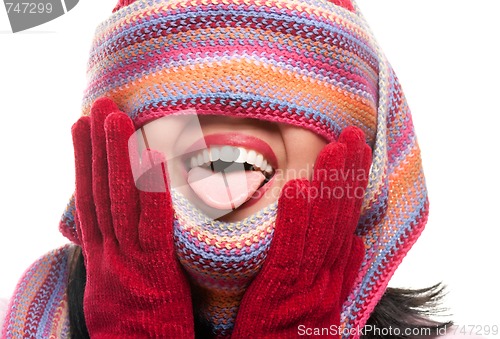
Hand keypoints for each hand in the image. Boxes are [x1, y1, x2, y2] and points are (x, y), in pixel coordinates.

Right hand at [72, 97, 193, 337]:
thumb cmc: (130, 330)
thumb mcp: (112, 291)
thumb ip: (114, 260)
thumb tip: (113, 239)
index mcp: (101, 256)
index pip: (89, 199)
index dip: (83, 162)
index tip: (80, 128)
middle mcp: (109, 252)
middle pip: (100, 191)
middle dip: (96, 146)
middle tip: (97, 106)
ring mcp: (128, 259)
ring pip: (119, 200)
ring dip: (116, 156)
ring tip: (115, 117)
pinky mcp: (153, 269)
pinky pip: (152, 224)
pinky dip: (150, 189)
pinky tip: (151, 157)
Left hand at [231, 127, 370, 337]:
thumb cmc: (293, 334)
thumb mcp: (322, 301)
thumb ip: (340, 272)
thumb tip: (356, 243)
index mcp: (336, 274)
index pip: (348, 219)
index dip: (354, 183)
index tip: (357, 148)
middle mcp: (330, 276)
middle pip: (342, 217)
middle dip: (349, 173)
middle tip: (352, 134)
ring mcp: (313, 285)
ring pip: (325, 228)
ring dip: (330, 186)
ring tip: (333, 148)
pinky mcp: (286, 295)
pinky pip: (292, 251)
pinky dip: (298, 219)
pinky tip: (298, 188)